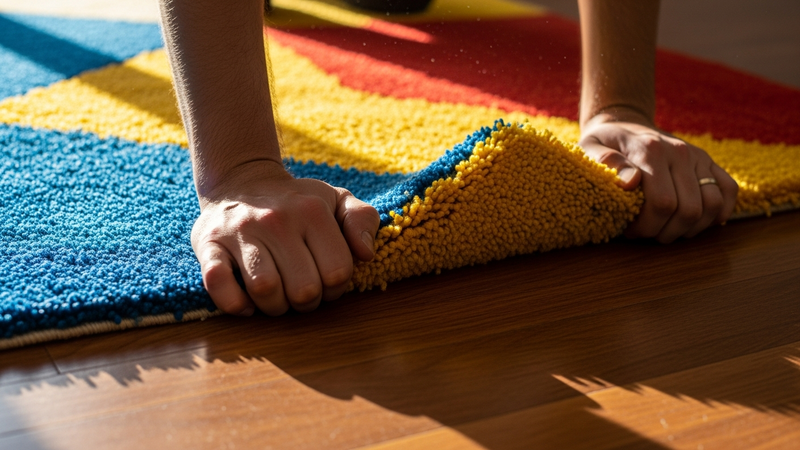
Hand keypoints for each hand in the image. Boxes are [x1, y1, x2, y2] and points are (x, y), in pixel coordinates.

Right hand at [191, 160, 379, 315]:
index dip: (336, 288)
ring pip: (265, 290)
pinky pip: (218, 283)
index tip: (325, 279)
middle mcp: (276, 220)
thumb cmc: (297, 202)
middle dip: (307, 302)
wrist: (241, 182)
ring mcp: (239, 232)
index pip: (338, 273)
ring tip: (276, 296)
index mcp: (312, 211)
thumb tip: (365, 254)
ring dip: (274, 306)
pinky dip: (234, 303)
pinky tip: (246, 301)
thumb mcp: (336, 200)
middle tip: (300, 290)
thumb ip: (361, 220)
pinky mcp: (208, 244)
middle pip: (304, 290)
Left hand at [579, 108, 737, 242]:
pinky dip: (720, 212)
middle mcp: (679, 152)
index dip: (648, 227)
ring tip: (668, 229)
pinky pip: (729, 190)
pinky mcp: (708, 161)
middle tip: (648, 234)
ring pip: (712, 205)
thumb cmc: (605, 142)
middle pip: (689, 210)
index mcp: (650, 151)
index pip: (662, 203)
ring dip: (692, 228)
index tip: (631, 231)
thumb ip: (605, 162)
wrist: (624, 122)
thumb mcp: (591, 147)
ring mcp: (697, 156)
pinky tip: (697, 222)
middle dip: (667, 233)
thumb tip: (630, 182)